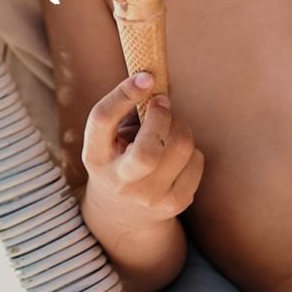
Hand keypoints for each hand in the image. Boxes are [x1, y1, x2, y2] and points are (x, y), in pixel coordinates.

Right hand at [81, 73, 203, 226]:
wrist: (123, 214)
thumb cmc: (119, 157)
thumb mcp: (109, 138)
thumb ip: (126, 112)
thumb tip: (154, 84)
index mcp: (95, 156)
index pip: (103, 121)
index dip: (124, 94)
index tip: (145, 77)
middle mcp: (119, 181)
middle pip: (148, 150)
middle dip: (162, 118)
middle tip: (162, 103)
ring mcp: (148, 196)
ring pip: (180, 149)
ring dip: (181, 127)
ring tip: (171, 127)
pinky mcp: (174, 204)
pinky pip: (196, 161)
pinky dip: (192, 149)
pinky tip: (177, 154)